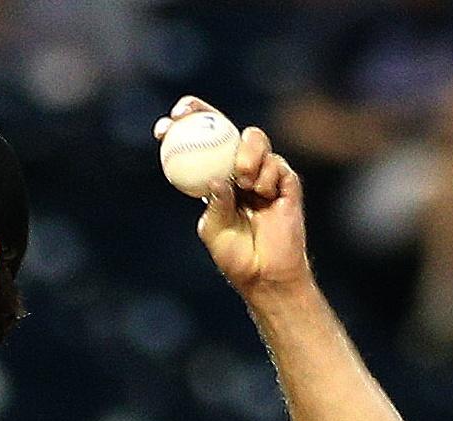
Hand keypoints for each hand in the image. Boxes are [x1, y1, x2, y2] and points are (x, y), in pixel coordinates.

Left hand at [153, 96, 309, 295]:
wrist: (267, 274)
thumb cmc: (236, 256)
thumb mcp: (214, 230)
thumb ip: (215, 204)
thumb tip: (217, 180)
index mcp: (215, 179)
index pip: (199, 145)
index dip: (184, 128)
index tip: (166, 123)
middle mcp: (238, 170)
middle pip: (224, 129)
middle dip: (205, 114)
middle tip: (189, 115)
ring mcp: (263, 173)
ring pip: (254, 139)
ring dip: (247, 153)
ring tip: (244, 178)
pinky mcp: (286, 182)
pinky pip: (277, 164)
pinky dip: (267, 176)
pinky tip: (261, 192)